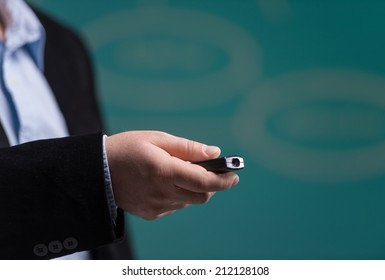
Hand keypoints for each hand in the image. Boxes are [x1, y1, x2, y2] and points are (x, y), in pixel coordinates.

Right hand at [105, 131, 238, 219]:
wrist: (95, 171)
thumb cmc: (127, 148)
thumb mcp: (157, 139)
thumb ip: (188, 148)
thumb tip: (214, 153)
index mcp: (164, 171)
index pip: (204, 182)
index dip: (224, 180)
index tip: (234, 175)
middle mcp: (162, 193)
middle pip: (202, 196)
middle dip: (211, 185)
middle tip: (209, 171)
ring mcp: (156, 206)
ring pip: (189, 202)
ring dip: (192, 189)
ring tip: (178, 172)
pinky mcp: (150, 213)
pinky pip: (175, 206)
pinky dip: (178, 195)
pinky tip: (164, 182)